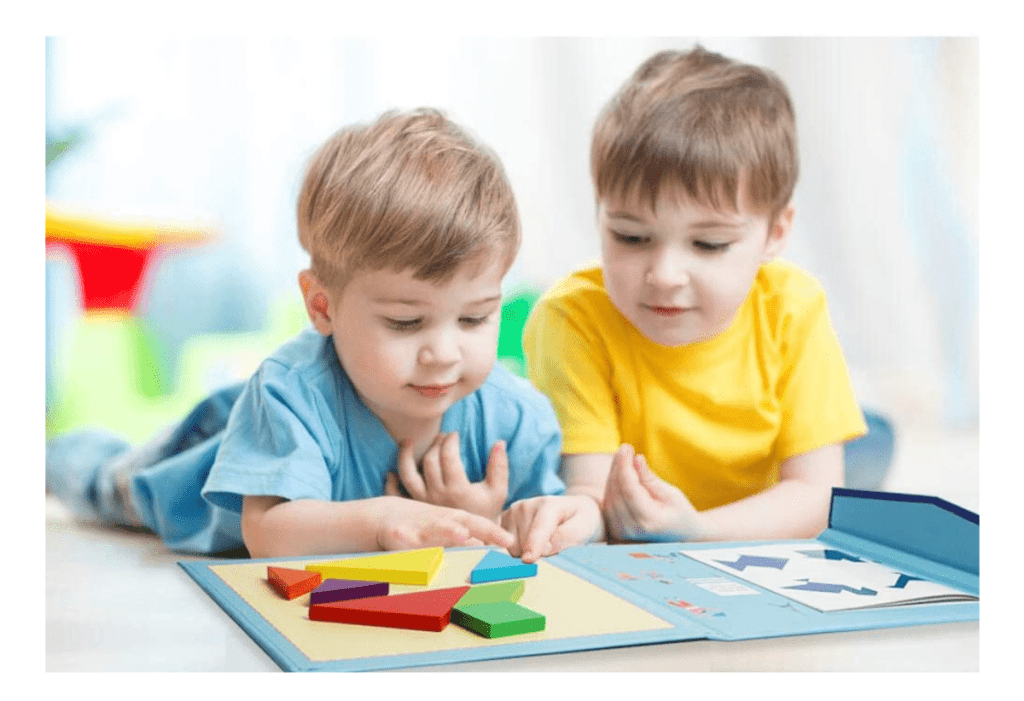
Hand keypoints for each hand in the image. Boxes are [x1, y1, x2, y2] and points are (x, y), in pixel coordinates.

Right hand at [375, 496, 514, 550]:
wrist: (386, 515)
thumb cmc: (427, 525)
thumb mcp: (452, 529)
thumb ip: (475, 539)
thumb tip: (503, 550)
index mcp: (456, 520)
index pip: (479, 525)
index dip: (494, 532)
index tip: (510, 541)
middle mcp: (441, 521)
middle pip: (462, 524)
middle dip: (483, 529)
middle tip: (499, 538)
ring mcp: (420, 527)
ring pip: (435, 530)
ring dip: (448, 530)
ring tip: (462, 533)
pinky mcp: (397, 534)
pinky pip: (402, 538)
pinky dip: (404, 537)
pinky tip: (404, 536)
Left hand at [386, 433, 508, 521]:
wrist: (475, 543)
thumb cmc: (487, 514)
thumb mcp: (498, 491)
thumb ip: (499, 466)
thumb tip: (499, 442)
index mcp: (457, 489)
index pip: (448, 455)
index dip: (450, 440)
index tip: (454, 435)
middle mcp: (437, 494)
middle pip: (429, 460)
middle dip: (435, 444)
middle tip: (441, 437)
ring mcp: (422, 502)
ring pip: (407, 473)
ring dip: (406, 454)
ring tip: (407, 442)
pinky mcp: (413, 510)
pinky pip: (395, 493)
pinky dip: (391, 482)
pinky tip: (392, 472)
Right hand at [501, 494, 602, 562]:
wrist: (572, 511)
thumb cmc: (580, 521)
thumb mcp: (583, 528)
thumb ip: (565, 537)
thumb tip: (544, 550)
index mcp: (548, 504)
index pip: (539, 528)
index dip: (534, 545)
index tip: (528, 560)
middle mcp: (526, 505)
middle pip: (523, 542)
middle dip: (536, 552)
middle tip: (551, 547)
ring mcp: (513, 512)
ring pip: (512, 546)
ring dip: (526, 552)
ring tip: (542, 543)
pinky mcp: (505, 521)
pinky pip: (505, 546)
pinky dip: (518, 550)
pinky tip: (530, 542)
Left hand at [603, 444, 703, 542]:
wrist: (681, 539)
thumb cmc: (680, 515)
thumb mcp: (671, 494)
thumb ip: (650, 479)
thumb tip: (636, 458)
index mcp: (648, 521)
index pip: (629, 488)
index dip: (625, 465)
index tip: (627, 447)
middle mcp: (630, 530)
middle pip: (616, 491)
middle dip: (618, 466)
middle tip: (625, 448)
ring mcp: (620, 533)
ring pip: (609, 496)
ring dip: (614, 474)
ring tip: (624, 458)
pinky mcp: (614, 531)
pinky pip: (608, 502)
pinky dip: (613, 485)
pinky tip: (620, 472)